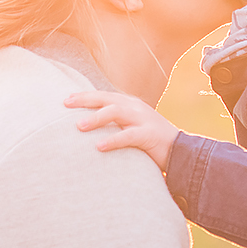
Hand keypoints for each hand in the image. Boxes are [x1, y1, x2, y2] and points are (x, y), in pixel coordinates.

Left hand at [65, 90, 180, 170]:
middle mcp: (135, 108)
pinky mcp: (149, 135)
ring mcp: (143, 119)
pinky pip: (128, 136)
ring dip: (96, 118)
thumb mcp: (130, 128)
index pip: (103, 96)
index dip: (84, 96)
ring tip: (79, 126)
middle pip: (106, 99)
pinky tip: (99, 147)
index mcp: (129, 104)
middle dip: (85, 100)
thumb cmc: (150, 142)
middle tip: (65, 105)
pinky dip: (113, 140)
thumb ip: (114, 125)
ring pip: (115, 112)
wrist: (181, 151)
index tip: (65, 100)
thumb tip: (87, 128)